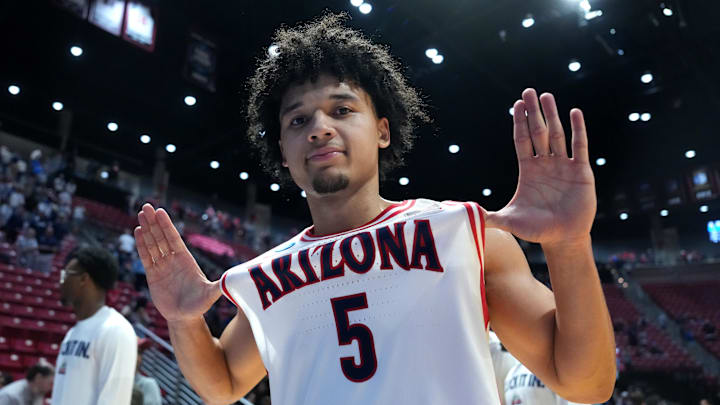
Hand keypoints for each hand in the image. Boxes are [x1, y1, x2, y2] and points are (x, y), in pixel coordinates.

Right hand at [135, 204, 220, 322]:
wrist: (184, 317)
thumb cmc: (199, 305)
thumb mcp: (210, 295)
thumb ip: (218, 287)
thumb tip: (232, 281)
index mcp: (186, 260)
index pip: (174, 239)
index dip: (167, 226)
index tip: (160, 211)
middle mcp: (173, 260)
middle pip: (162, 237)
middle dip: (154, 222)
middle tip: (146, 206)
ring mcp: (163, 266)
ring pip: (153, 244)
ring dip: (147, 229)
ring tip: (141, 214)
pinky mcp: (153, 275)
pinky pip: (146, 257)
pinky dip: (142, 245)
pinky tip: (138, 231)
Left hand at [484, 89, 595, 244]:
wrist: (563, 238)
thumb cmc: (536, 230)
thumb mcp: (510, 221)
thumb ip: (490, 217)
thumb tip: (466, 215)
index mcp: (528, 170)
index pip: (522, 140)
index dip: (519, 123)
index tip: (516, 104)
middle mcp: (545, 164)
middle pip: (538, 132)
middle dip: (533, 112)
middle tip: (529, 91)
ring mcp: (563, 166)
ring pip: (557, 134)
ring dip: (553, 115)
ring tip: (547, 96)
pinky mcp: (581, 172)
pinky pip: (579, 146)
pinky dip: (578, 129)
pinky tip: (575, 112)